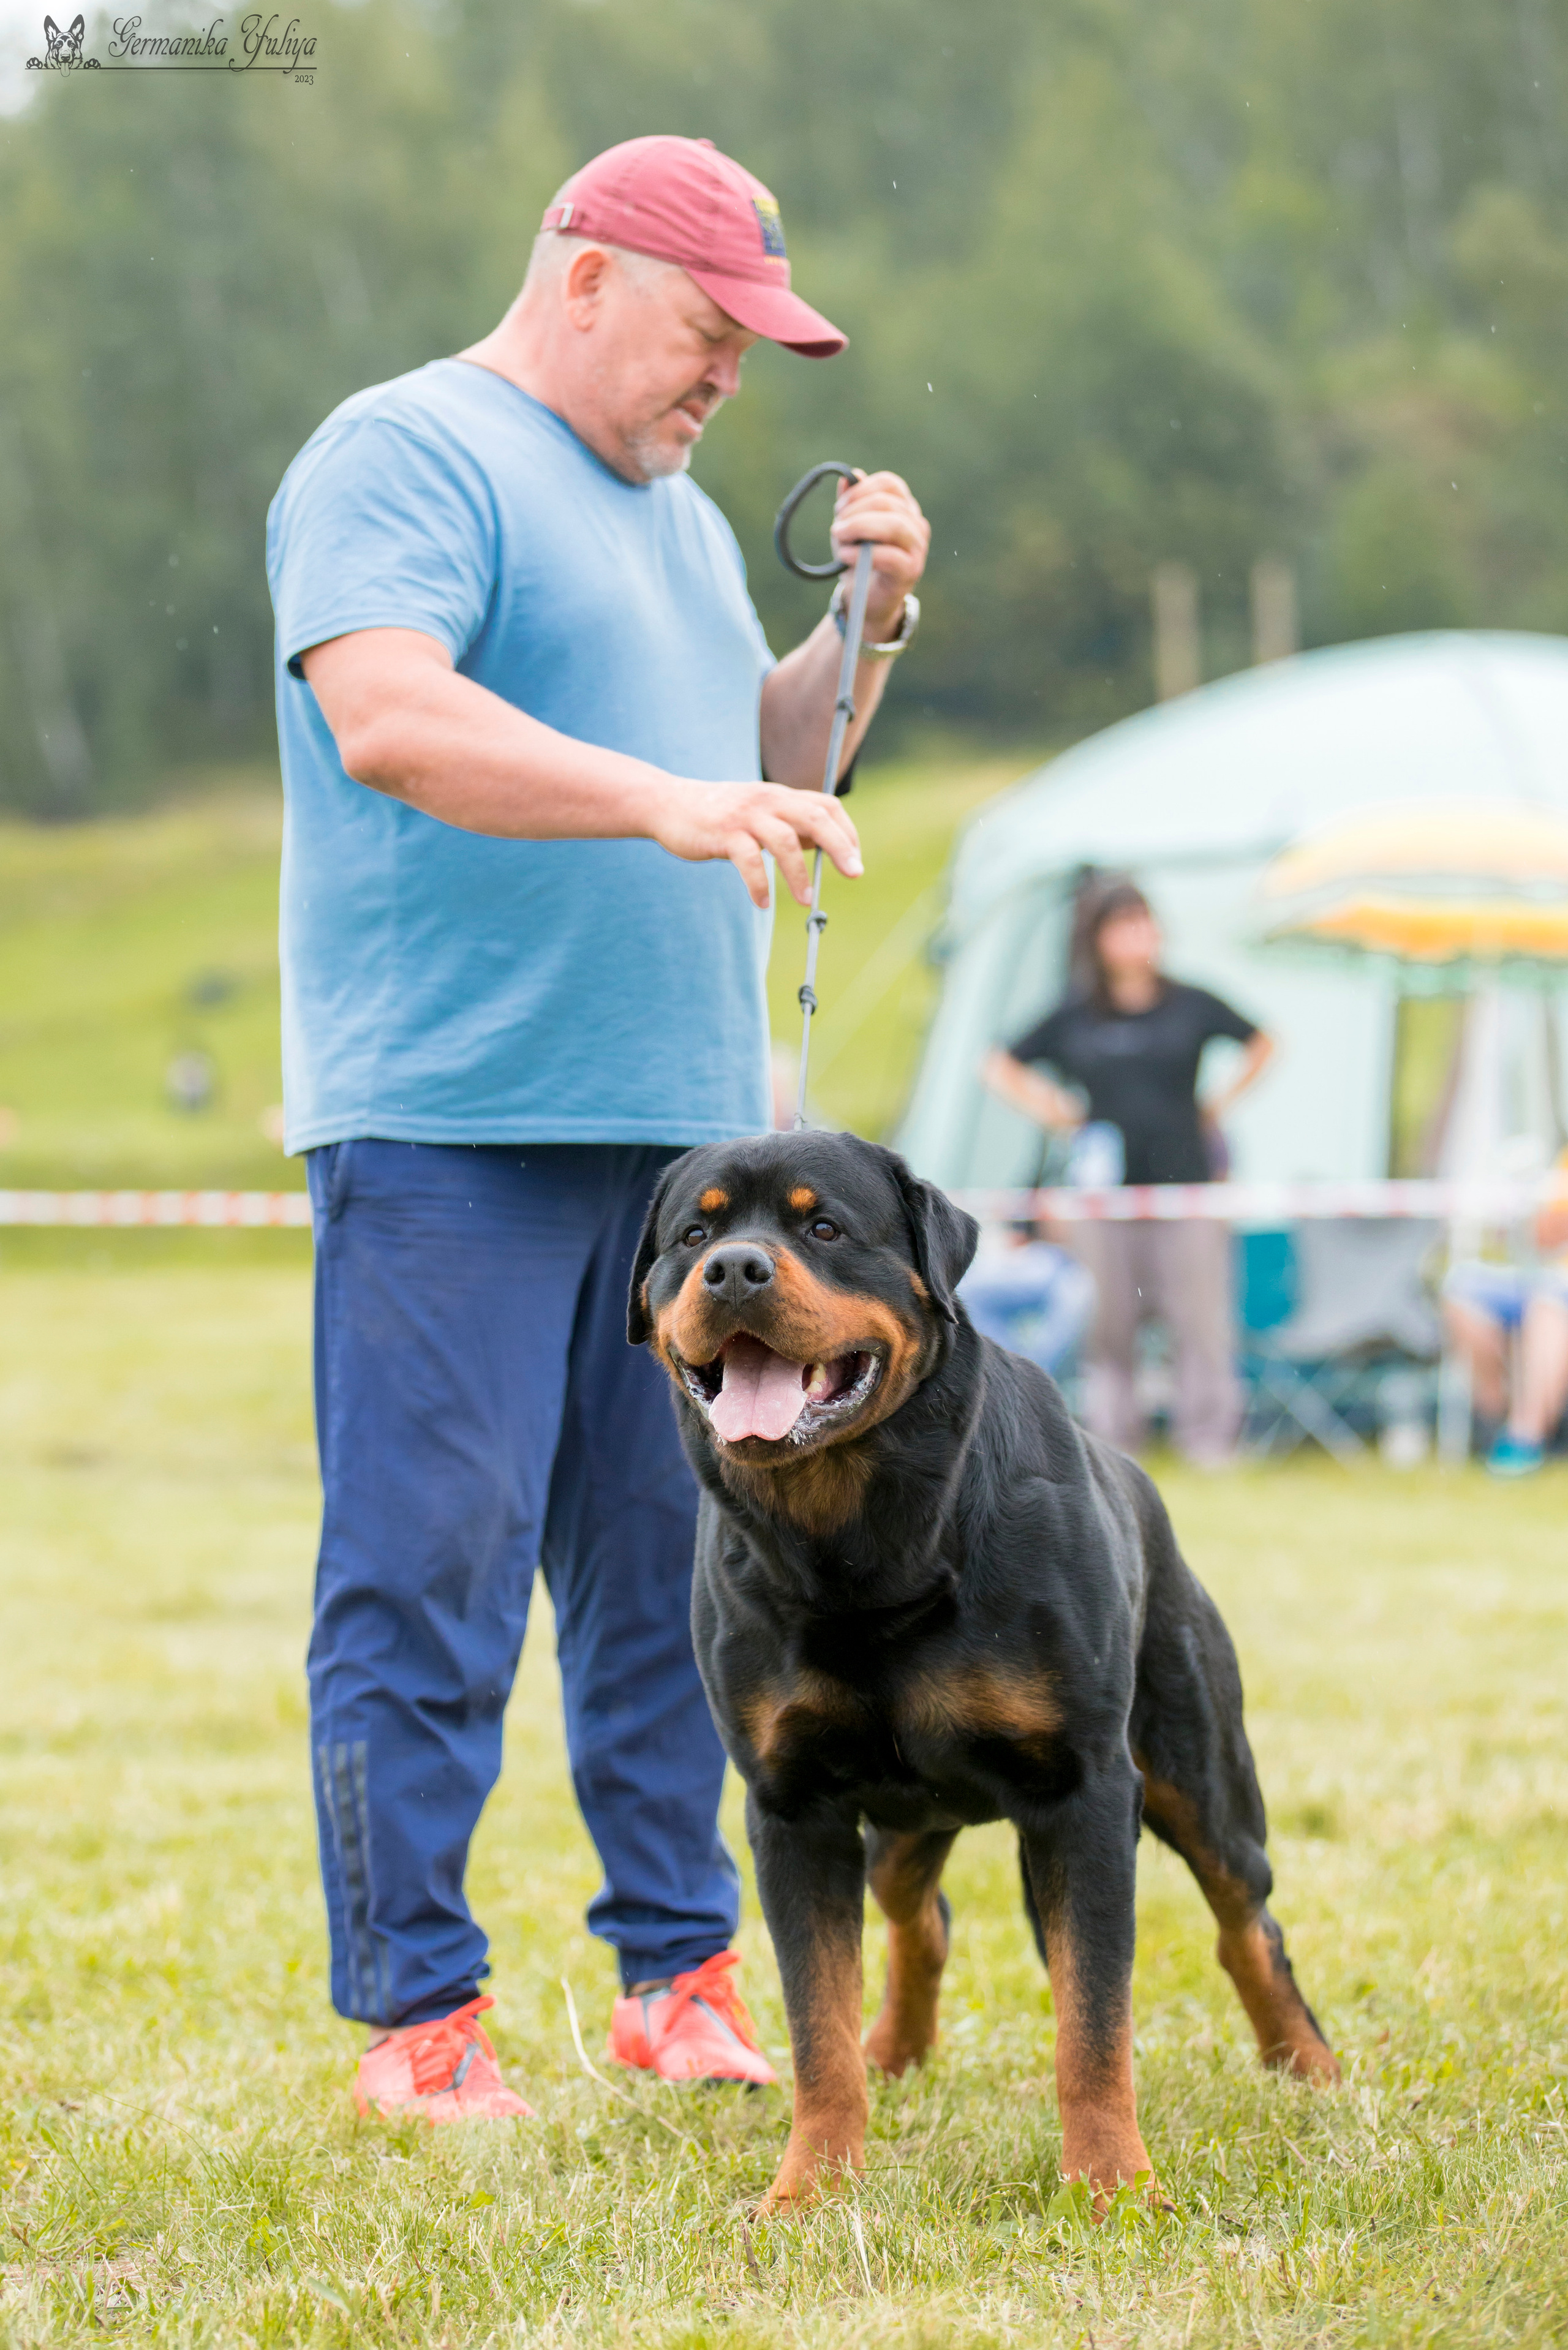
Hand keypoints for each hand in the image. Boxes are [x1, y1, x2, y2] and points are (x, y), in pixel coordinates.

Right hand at [643, 777, 862, 910]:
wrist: (669, 804)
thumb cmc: (719, 814)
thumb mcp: (758, 812)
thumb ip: (788, 823)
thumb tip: (824, 845)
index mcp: (780, 796)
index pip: (826, 805)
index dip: (846, 831)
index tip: (854, 860)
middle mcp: (768, 800)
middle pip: (814, 818)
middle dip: (839, 846)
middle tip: (854, 873)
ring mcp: (745, 816)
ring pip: (785, 841)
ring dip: (799, 874)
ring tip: (806, 901)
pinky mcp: (723, 834)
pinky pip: (749, 860)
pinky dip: (759, 885)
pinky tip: (762, 904)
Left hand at [830, 471, 929, 640]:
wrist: (865, 601)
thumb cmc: (858, 561)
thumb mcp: (849, 529)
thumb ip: (851, 504)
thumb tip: (850, 476)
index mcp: (904, 508)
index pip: (890, 484)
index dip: (861, 490)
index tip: (839, 507)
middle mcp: (915, 524)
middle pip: (888, 502)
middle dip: (856, 511)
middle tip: (836, 527)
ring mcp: (917, 548)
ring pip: (894, 524)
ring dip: (860, 527)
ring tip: (839, 538)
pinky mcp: (910, 571)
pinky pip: (889, 556)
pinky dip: (862, 553)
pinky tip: (845, 556)